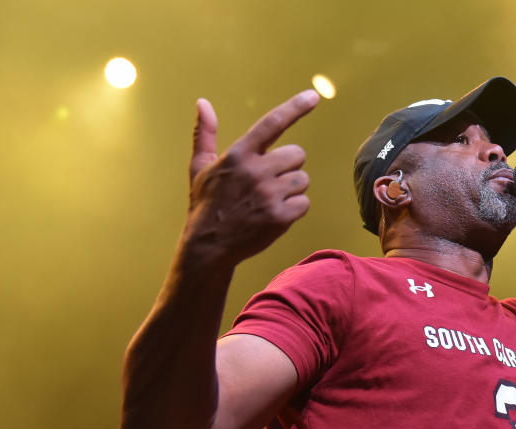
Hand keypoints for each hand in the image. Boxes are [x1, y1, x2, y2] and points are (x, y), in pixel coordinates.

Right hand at [180, 89, 319, 266]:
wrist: (208, 245)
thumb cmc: (206, 203)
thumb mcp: (200, 167)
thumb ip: (205, 134)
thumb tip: (203, 102)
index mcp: (239, 154)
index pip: (272, 123)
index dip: (295, 108)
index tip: (314, 96)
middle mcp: (256, 171)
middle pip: (297, 155)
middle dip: (288, 166)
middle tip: (269, 181)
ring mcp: (269, 195)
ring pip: (302, 180)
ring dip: (292, 188)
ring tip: (269, 199)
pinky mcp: (280, 217)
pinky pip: (304, 203)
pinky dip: (294, 209)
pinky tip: (274, 214)